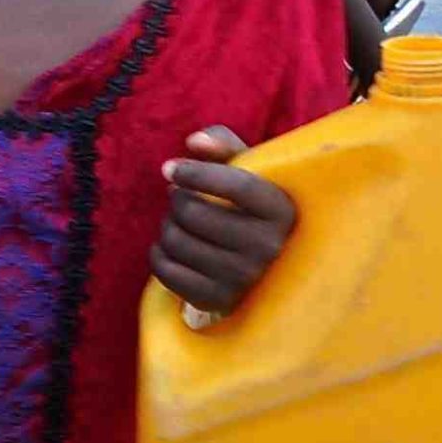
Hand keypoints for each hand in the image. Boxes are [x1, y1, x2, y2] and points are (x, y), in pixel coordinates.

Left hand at [150, 128, 295, 313]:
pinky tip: (174, 247)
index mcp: (282, 210)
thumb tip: (194, 142)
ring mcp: (244, 278)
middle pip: (192, 211)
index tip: (169, 169)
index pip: (237, 186)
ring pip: (174, 239)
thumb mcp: (249, 172)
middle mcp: (269, 247)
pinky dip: (158, 253)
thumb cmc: (248, 206)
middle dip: (177, 199)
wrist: (264, 267)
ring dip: (168, 225)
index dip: (196, 173)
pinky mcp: (218, 300)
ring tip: (183, 224)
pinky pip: (163, 269)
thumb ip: (223, 145)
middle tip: (183, 199)